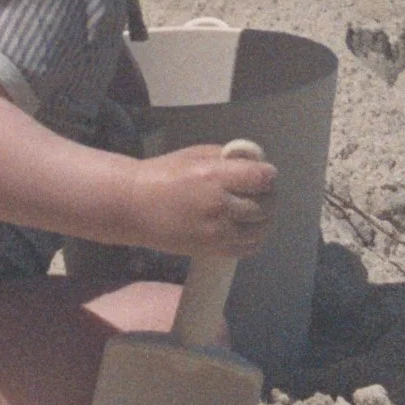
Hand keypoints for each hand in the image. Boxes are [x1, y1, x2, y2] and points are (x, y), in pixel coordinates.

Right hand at [128, 142, 275, 257]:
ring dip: (264, 219)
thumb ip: (228, 159)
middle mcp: (219, 205)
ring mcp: (216, 231)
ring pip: (260, 229)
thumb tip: (255, 164)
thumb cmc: (164, 173)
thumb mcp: (196, 154)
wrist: (135, 206)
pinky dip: (254, 239)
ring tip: (257, 211)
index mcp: (215, 176)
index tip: (266, 174)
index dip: (268, 175)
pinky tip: (247, 229)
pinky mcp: (211, 250)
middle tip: (263, 192)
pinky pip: (246, 249)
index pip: (261, 178)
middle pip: (265, 205)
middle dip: (269, 197)